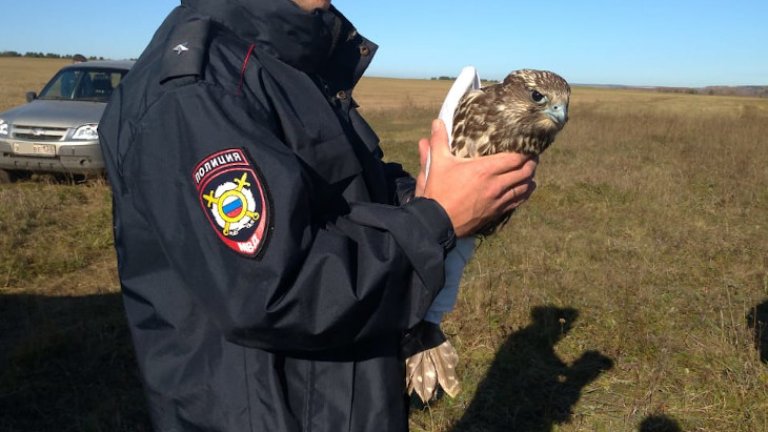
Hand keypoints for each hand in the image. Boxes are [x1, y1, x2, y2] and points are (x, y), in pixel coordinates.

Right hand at [416, 119, 537, 236]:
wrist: (437, 222)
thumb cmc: (437, 192)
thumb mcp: (437, 164)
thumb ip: (438, 141)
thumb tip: (437, 122)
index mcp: (484, 170)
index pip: (516, 158)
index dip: (526, 152)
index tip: (528, 145)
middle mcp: (496, 185)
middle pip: (525, 172)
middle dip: (531, 163)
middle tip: (532, 156)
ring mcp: (498, 201)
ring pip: (525, 188)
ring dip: (530, 179)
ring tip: (531, 172)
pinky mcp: (496, 213)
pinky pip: (517, 202)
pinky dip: (524, 194)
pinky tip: (525, 190)